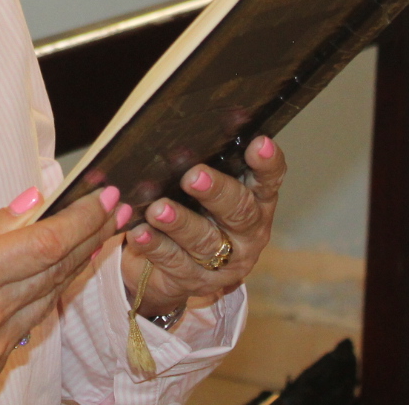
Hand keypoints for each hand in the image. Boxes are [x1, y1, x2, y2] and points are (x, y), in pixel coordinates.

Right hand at [0, 185, 131, 403]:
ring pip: (50, 299)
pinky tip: (60, 270)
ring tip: (98, 233)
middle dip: (90, 236)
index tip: (105, 195)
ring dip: (77, 265)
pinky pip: (30, 323)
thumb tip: (32, 203)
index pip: (43, 244)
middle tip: (114, 207)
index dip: (81, 219)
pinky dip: (48, 294)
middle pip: (56, 271)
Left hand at [121, 136, 285, 323]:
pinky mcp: (194, 281)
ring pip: (204, 240)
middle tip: (193, 176)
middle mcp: (247, 233)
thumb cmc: (193, 210)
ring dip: (180, 222)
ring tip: (159, 209)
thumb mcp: (205, 189)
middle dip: (216, 192)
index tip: (258, 143)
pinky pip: (173, 261)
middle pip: (239, 211)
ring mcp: (223, 261)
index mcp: (256, 201)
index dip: (267, 163)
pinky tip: (139, 232)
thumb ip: (207, 163)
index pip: (269, 180)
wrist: (173, 269)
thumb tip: (190, 127)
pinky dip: (155, 245)